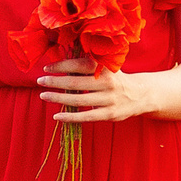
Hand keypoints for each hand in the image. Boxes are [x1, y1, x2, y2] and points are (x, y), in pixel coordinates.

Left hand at [37, 56, 157, 122]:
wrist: (141, 94)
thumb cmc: (116, 79)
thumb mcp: (107, 67)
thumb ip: (88, 65)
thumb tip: (60, 62)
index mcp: (105, 68)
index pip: (79, 65)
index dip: (61, 66)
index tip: (46, 67)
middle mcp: (107, 83)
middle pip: (75, 83)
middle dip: (55, 81)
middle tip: (40, 81)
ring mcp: (108, 100)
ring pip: (78, 100)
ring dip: (58, 98)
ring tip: (43, 95)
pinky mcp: (109, 114)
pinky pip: (86, 117)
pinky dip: (70, 117)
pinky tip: (56, 116)